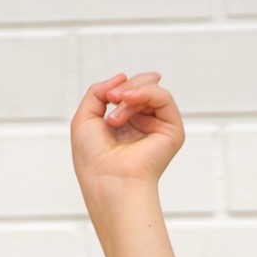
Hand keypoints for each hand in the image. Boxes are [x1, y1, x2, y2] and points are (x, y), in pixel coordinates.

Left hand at [72, 72, 184, 201]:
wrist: (107, 179)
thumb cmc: (94, 159)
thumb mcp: (84, 117)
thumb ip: (97, 92)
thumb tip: (121, 77)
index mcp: (124, 125)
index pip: (129, 93)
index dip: (119, 87)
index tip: (107, 96)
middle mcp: (143, 126)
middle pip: (143, 88)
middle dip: (127, 87)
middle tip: (112, 97)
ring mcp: (158, 128)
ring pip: (152, 91)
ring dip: (132, 92)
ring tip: (117, 106)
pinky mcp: (172, 131)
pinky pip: (164, 98)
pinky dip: (146, 92)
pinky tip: (129, 100)